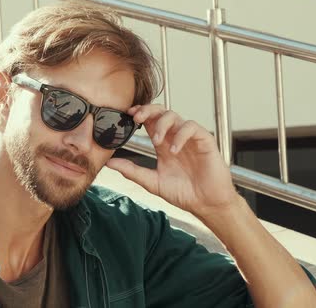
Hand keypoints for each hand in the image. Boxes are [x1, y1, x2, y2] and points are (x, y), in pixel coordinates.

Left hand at [106, 104, 238, 217]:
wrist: (206, 204)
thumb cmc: (183, 193)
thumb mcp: (152, 182)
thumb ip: (132, 171)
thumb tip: (109, 163)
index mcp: (163, 145)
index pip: (149, 121)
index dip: (139, 114)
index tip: (127, 115)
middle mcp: (175, 138)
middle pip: (161, 112)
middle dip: (148, 110)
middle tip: (136, 117)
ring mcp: (190, 138)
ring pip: (175, 116)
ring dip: (162, 124)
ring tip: (155, 141)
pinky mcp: (205, 141)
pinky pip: (192, 127)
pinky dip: (180, 135)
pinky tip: (173, 150)